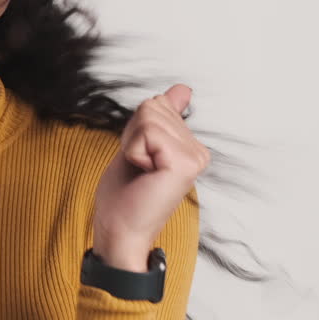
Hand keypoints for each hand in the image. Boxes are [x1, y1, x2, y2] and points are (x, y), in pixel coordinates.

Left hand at [91, 84, 209, 270]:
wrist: (119, 230)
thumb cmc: (125, 195)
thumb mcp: (140, 145)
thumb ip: (163, 118)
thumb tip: (183, 89)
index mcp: (190, 146)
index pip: (159, 103)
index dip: (136, 128)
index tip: (139, 158)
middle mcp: (198, 151)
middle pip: (153, 107)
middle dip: (133, 134)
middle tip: (137, 166)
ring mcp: (194, 157)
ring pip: (149, 117)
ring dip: (132, 143)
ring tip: (140, 170)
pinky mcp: (184, 163)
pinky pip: (148, 132)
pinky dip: (133, 150)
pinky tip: (143, 173)